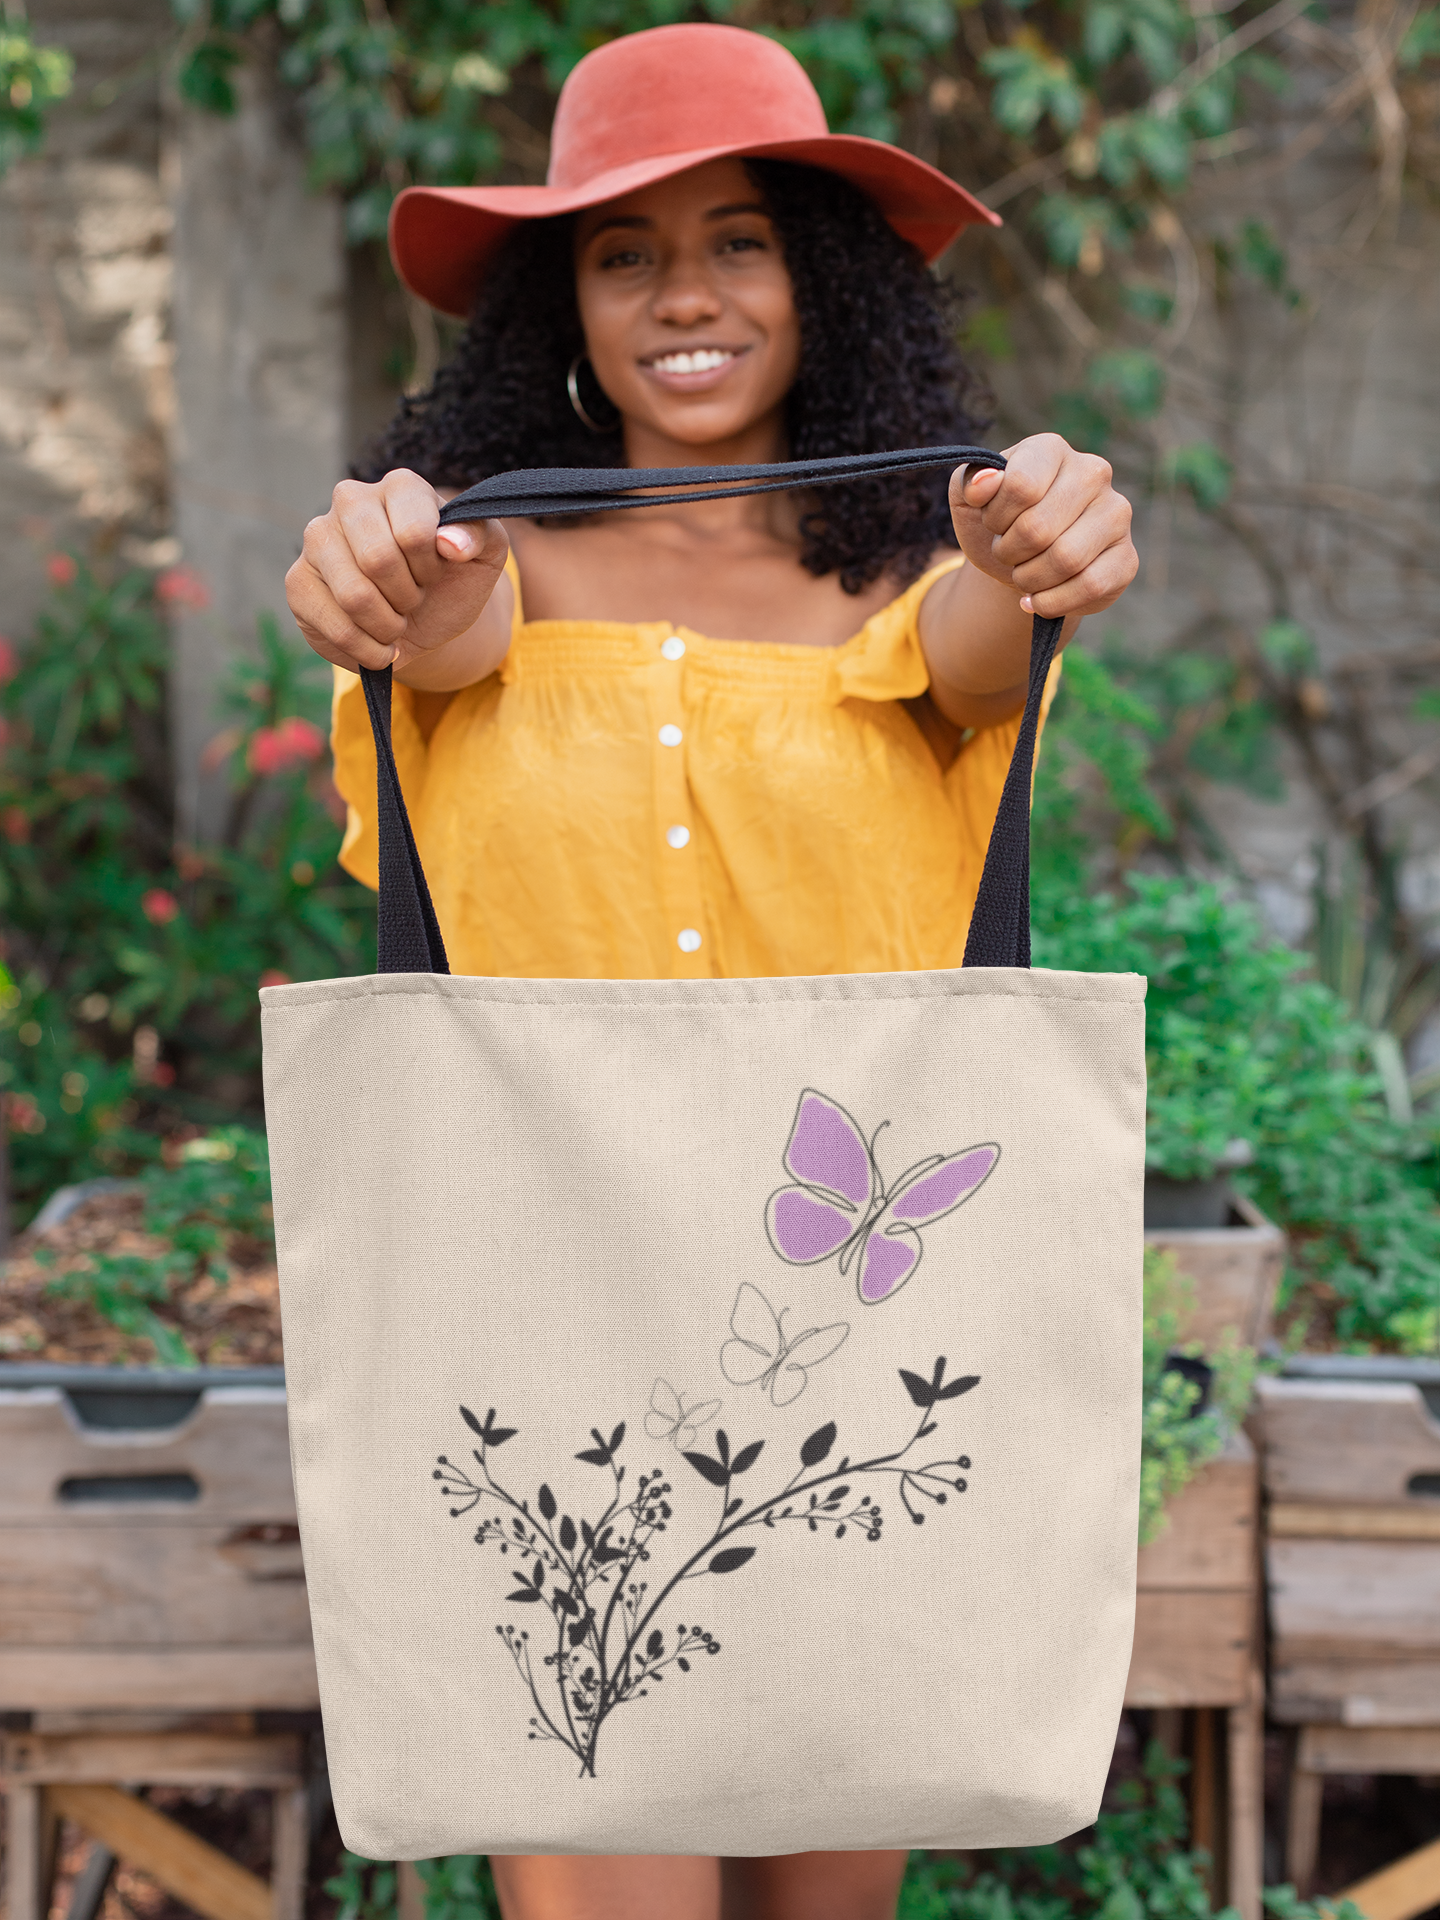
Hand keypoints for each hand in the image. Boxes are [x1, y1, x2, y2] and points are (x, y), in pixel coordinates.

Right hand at [285, 468, 508, 672]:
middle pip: (378, 561)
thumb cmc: (451, 581)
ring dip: (389, 625)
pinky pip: (335, 627)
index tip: (434, 572)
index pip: (414, 532)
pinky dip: (369, 649)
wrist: (424, 621)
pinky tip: (378, 643)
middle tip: (414, 599)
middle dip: (408, 596)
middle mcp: (350, 499)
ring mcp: (317, 539)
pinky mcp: (298, 582)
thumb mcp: (483, 558)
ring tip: (396, 620)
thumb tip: (450, 543)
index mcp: (400, 487)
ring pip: (354, 596)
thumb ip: (480, 538)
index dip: (431, 569)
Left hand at [949, 434, 1136, 621]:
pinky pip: (1090, 586)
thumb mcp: (968, 501)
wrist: (1021, 564)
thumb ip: (969, 483)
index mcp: (1051, 450)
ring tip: (1023, 574)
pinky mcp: (1126, 558)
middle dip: (1009, 553)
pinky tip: (1037, 600)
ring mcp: (1116, 515)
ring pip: (1066, 559)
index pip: (1020, 485)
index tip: (994, 523)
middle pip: (1039, 528)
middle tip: (1008, 553)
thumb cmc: (998, 525)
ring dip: (1029, 579)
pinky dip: (1052, 602)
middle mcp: (1093, 473)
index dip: (996, 517)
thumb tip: (985, 483)